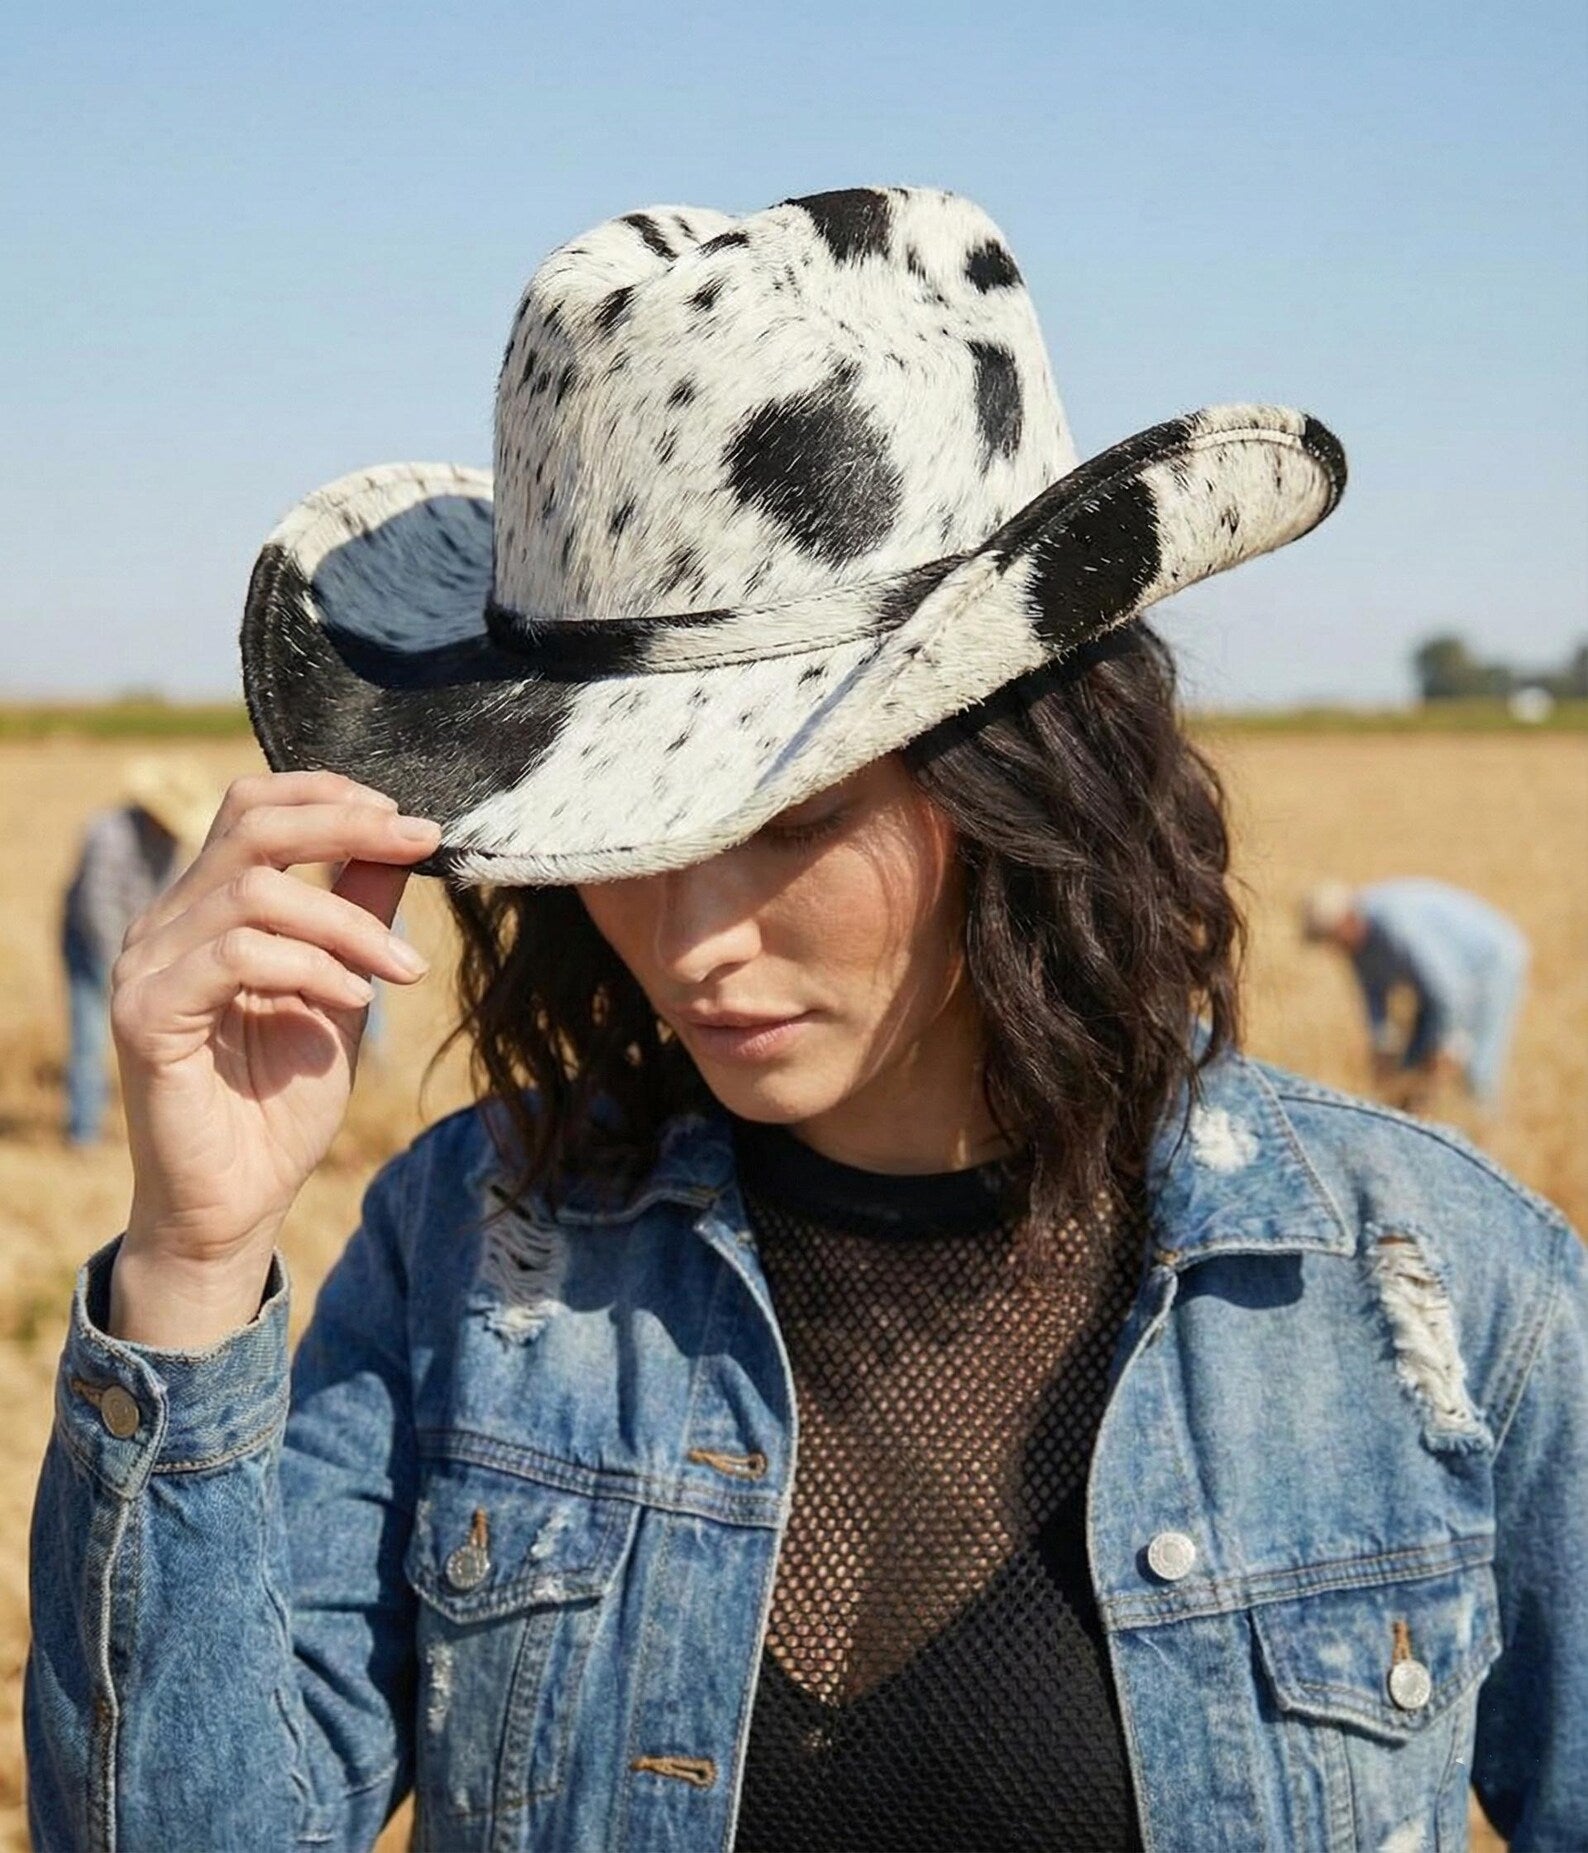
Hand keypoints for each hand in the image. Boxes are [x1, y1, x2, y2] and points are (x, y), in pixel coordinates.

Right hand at [107, 770, 441, 1337]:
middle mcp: (166, 926)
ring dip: (348, 922)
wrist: (239, 1201)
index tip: (413, 823)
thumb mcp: (344, 991)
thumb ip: (360, 916)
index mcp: (205, 909)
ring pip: (254, 893)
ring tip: (402, 969)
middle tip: (422, 843)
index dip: (330, 796)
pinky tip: (354, 998)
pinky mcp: (146, 1016)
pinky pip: (236, 955)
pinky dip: (310, 966)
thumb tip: (403, 844)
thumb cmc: (283, 1100)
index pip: (253, 808)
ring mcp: (147, 967)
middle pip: (251, 825)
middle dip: (348, 825)